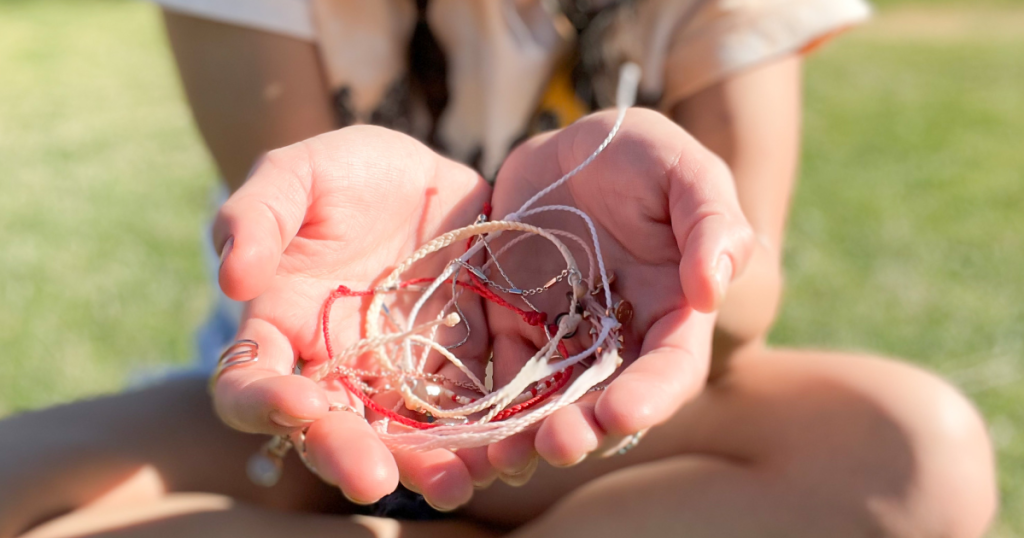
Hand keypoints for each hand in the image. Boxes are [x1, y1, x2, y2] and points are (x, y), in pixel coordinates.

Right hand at [211, 126, 493, 507]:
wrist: (429, 176)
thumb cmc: (348, 172)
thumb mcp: (299, 173)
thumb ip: (257, 214)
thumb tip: (232, 277)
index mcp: (283, 328)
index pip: (250, 383)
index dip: (264, 403)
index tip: (299, 403)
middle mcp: (338, 369)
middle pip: (332, 429)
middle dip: (349, 457)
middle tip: (375, 480)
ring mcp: (403, 375)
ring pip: (406, 437)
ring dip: (426, 467)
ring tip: (455, 482)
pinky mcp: (462, 369)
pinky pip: (473, 413)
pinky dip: (488, 436)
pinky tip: (510, 449)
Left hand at [483, 109, 754, 475]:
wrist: (572, 148)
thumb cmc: (642, 156)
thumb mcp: (685, 171)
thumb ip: (711, 223)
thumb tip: (711, 289)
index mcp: (672, 313)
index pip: (671, 368)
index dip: (652, 395)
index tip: (622, 413)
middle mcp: (619, 340)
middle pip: (605, 402)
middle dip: (584, 430)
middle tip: (555, 445)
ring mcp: (562, 338)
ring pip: (548, 401)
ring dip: (528, 435)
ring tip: (502, 458)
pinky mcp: (511, 326)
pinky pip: (498, 370)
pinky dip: (482, 403)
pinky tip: (460, 427)